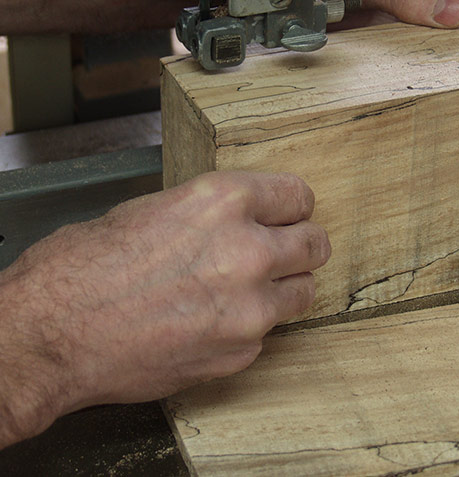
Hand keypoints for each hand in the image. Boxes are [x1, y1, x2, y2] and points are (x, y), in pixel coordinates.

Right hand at [0, 172, 329, 447]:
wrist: (52, 337)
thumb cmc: (83, 269)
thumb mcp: (151, 210)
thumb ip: (211, 214)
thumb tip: (242, 219)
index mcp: (223, 203)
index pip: (298, 196)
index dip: (293, 206)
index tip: (290, 214)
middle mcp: (247, 251)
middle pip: (315, 245)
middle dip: (300, 246)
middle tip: (283, 251)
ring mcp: (249, 308)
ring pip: (302, 292)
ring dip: (281, 288)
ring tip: (243, 290)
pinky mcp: (241, 352)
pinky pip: (266, 333)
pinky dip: (247, 327)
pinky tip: (209, 323)